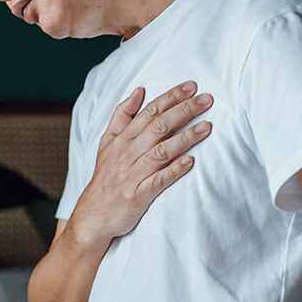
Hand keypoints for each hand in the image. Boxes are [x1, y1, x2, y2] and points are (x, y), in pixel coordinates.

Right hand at [71, 81, 212, 241]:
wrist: (94, 215)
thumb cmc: (106, 177)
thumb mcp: (107, 142)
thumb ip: (122, 115)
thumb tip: (138, 91)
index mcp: (123, 138)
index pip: (150, 111)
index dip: (171, 97)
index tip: (191, 86)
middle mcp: (128, 153)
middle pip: (159, 126)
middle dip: (184, 111)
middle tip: (207, 99)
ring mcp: (133, 175)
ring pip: (162, 151)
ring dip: (185, 138)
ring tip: (207, 127)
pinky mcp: (138, 196)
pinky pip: (158, 181)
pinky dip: (174, 171)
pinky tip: (190, 162)